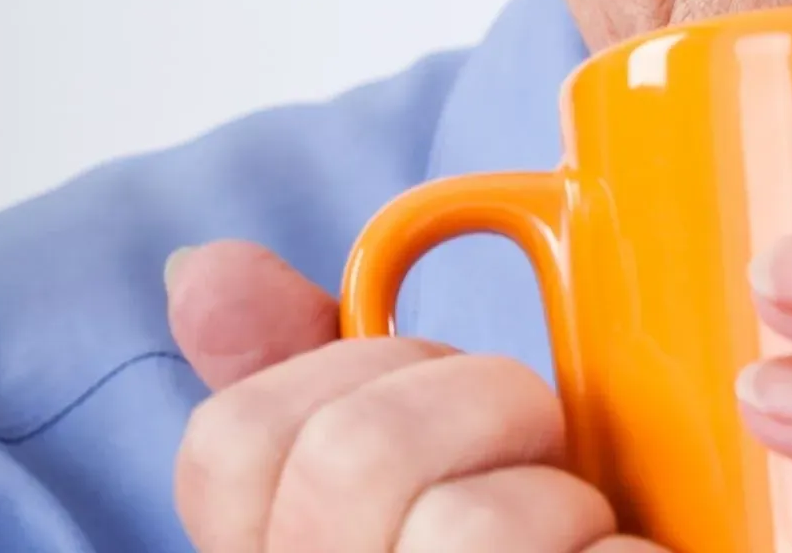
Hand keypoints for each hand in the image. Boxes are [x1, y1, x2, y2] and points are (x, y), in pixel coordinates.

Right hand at [167, 240, 660, 552]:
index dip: (349, 373)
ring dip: (561, 506)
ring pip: (467, 533)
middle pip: (347, 459)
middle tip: (538, 450)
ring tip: (589, 539)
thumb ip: (309, 367)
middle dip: (476, 407)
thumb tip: (202, 266)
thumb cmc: (525, 538)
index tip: (431, 393)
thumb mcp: (414, 452)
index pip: (230, 440)